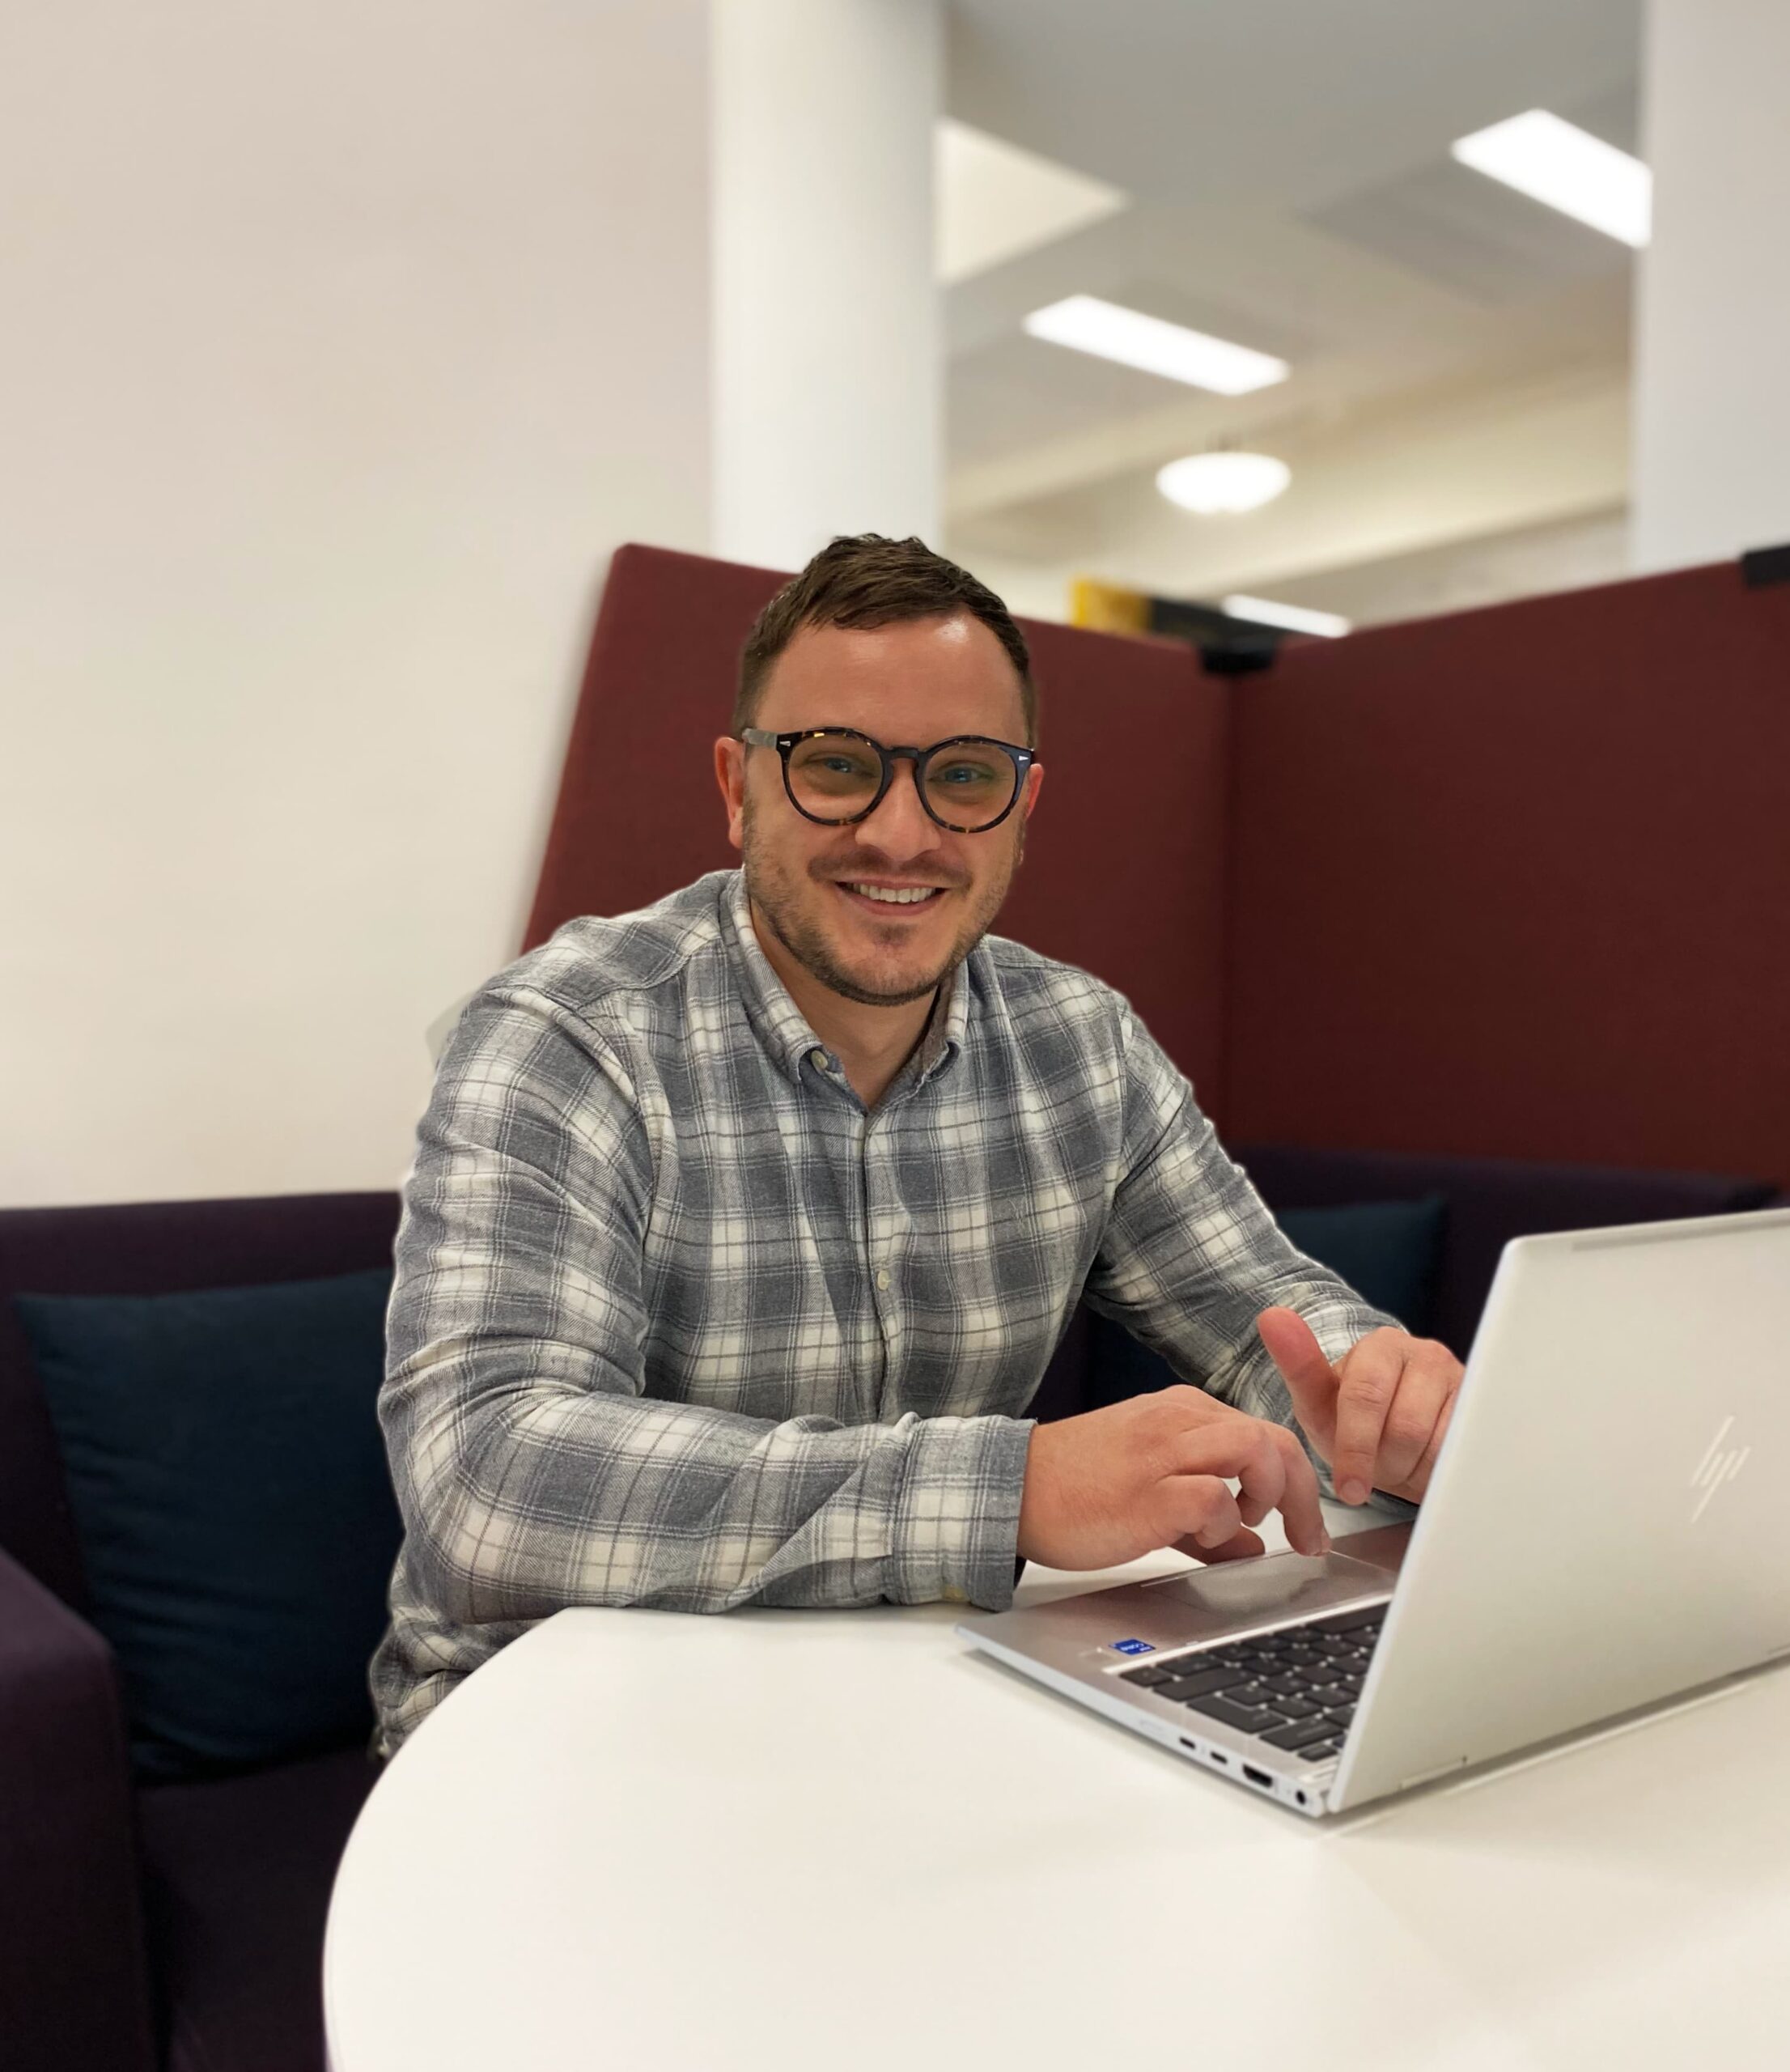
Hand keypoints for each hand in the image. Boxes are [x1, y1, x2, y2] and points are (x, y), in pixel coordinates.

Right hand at [1015, 1385, 1329, 1571]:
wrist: (1016, 1489)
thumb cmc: (1076, 1489)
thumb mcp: (1150, 1491)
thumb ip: (1206, 1520)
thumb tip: (1252, 1546)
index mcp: (1182, 1412)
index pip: (1264, 1432)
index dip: (1296, 1482)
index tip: (1303, 1526)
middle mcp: (1178, 1420)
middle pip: (1272, 1439)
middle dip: (1300, 1493)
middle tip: (1304, 1538)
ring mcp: (1163, 1451)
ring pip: (1253, 1449)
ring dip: (1268, 1493)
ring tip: (1248, 1523)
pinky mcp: (1148, 1490)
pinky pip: (1213, 1496)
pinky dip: (1223, 1520)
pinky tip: (1202, 1535)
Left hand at [1255, 1308, 1463, 1505]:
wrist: (1402, 1444)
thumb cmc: (1356, 1423)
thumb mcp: (1320, 1402)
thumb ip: (1298, 1364)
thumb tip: (1273, 1316)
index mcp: (1380, 1347)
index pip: (1365, 1397)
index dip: (1356, 1448)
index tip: (1348, 1489)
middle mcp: (1426, 1354)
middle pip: (1405, 1427)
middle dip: (1384, 1463)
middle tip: (1373, 1474)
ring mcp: (1462, 1381)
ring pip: (1438, 1445)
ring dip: (1413, 1469)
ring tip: (1399, 1463)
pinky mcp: (1487, 1412)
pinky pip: (1467, 1455)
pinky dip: (1440, 1473)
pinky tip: (1427, 1465)